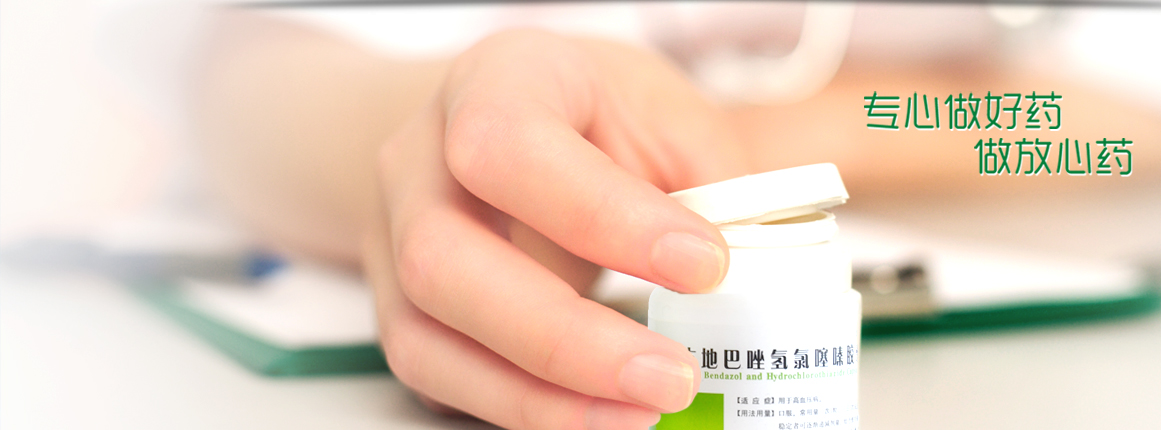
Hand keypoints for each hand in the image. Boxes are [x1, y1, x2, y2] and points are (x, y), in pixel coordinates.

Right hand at [361, 30, 747, 428]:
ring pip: (426, 337)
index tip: (705, 266)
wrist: (494, 124)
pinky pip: (439, 378)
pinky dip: (522, 410)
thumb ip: (708, 181)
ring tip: (642, 415)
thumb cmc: (589, 115)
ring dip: (540, 395)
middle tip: (671, 376)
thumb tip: (756, 275)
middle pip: (444, 260)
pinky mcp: (401, 312)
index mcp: (495, 83)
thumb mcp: (661, 114)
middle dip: (563, 336)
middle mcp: (421, 161)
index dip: (603, 215)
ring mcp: (393, 242)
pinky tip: (598, 419)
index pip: (512, 146)